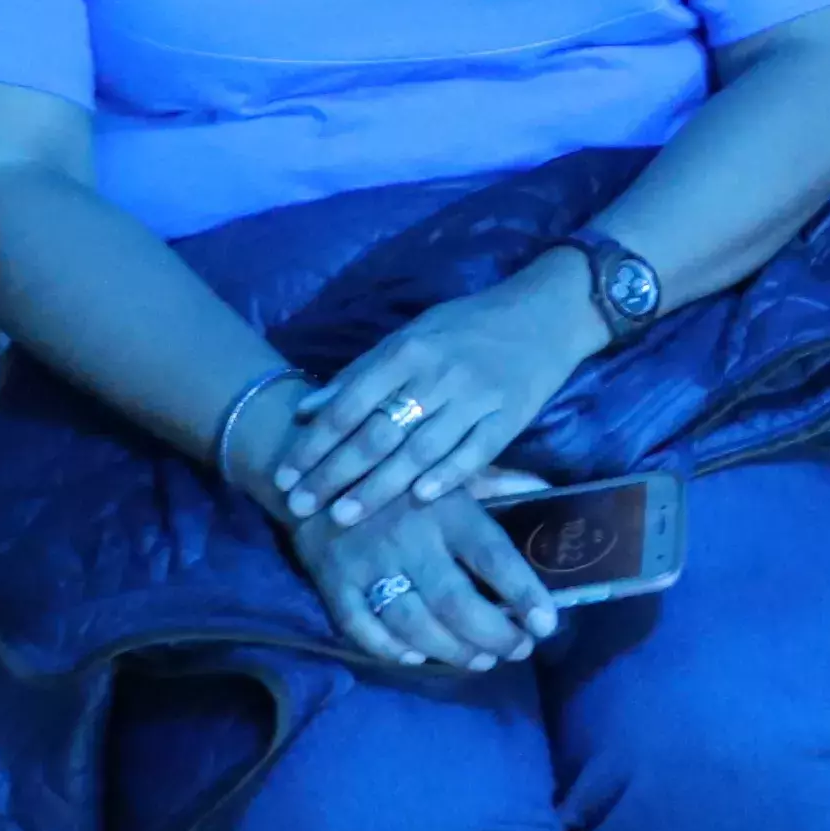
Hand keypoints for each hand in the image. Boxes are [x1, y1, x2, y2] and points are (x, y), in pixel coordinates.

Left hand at [271, 267, 601, 525]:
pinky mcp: (510, 417)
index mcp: (408, 351)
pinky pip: (474, 452)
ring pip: (420, 450)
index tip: (285, 475)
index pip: (349, 404)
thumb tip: (307, 410)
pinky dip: (446, 476)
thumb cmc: (467, 326)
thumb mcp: (410, 336)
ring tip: (343, 517)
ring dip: (378, 487)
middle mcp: (438, 375)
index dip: (314, 443)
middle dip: (334, 473)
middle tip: (301, 507)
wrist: (544, 313)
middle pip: (378, 433)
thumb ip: (360, 373)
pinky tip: (419, 500)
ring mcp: (477, 397)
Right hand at [292, 484, 551, 674]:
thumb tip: (549, 492)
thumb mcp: (452, 469)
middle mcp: (410, 540)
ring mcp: (368, 564)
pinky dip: (389, 648)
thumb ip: (500, 482)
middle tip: (519, 650)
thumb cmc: (400, 474)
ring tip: (482, 661)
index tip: (547, 624)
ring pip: (413, 622)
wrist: (317, 467)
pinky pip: (361, 626)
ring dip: (451, 650)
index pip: (494, 556)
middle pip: (456, 602)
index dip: (523, 593)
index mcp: (447, 510)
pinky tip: (416, 658)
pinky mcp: (333, 582)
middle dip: (493, 635)